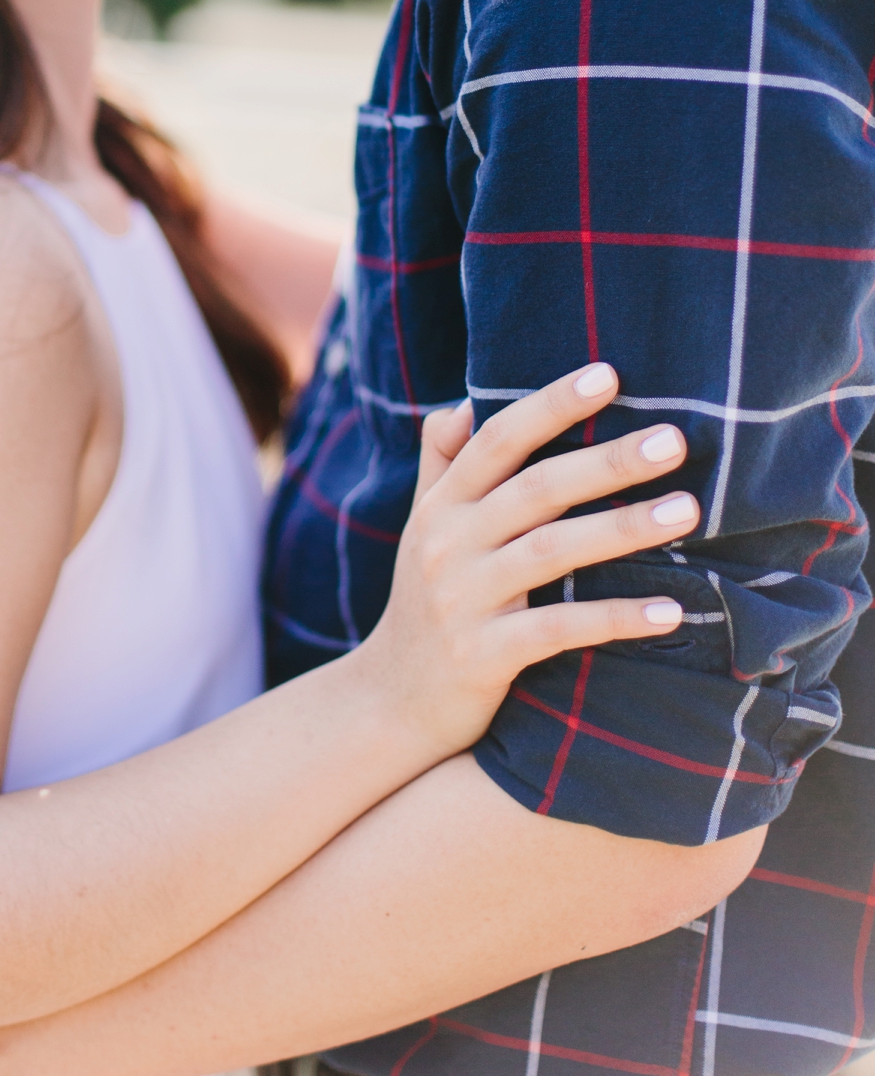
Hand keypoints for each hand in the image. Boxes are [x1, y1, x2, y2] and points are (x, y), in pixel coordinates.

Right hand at [368, 362, 696, 761]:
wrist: (389, 701)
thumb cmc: (424, 604)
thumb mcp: (421, 529)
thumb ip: (441, 467)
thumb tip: (459, 404)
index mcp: (441, 506)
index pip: (497, 440)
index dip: (550, 405)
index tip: (608, 375)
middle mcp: (447, 542)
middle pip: (535, 489)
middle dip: (606, 461)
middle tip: (674, 439)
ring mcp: (463, 599)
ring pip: (551, 551)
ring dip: (622, 528)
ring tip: (687, 510)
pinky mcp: (482, 654)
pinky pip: (558, 629)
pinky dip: (615, 618)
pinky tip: (672, 610)